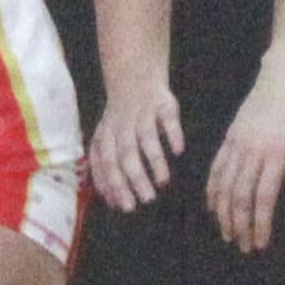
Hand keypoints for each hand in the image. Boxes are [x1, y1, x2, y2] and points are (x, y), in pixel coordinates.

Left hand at [84, 73, 183, 216]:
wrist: (133, 78)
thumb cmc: (121, 121)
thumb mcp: (106, 140)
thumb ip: (106, 169)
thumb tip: (113, 203)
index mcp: (105, 136)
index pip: (106, 164)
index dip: (114, 185)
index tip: (124, 206)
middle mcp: (122, 126)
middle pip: (126, 154)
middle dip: (135, 179)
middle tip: (146, 200)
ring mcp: (143, 114)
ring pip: (146, 138)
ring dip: (154, 160)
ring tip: (163, 182)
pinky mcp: (163, 103)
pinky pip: (168, 118)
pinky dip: (172, 133)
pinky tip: (178, 150)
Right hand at [201, 57, 284, 252]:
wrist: (284, 71)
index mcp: (277, 152)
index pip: (264, 197)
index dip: (260, 223)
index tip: (260, 243)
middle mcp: (253, 150)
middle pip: (240, 195)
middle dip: (239, 224)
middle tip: (243, 246)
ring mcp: (238, 142)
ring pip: (224, 183)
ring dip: (223, 211)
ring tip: (227, 232)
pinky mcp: (230, 135)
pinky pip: (217, 166)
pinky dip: (213, 188)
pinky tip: (213, 204)